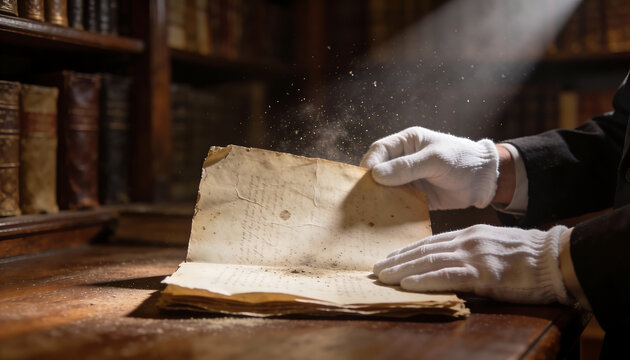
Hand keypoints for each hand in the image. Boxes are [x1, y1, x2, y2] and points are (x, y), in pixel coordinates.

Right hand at [360, 126, 498, 209]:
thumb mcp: (435, 160)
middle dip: (370, 184)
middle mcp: (403, 160)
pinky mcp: (414, 197)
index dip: (369, 163)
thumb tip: (376, 175)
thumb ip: (407, 166)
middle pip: (378, 171)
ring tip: (372, 209)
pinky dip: (392, 209)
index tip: (366, 179)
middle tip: (364, 197)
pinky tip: (387, 217)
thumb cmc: (462, 160)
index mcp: (406, 143)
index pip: (379, 150)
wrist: (485, 181)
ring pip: (385, 189)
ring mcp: (408, 180)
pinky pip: (398, 203)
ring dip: (379, 198)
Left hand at [373, 224, 572, 304]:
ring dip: (402, 270)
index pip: (430, 241)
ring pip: (429, 261)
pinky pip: (446, 276)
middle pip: (424, 250)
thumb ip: (472, 251)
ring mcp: (474, 255)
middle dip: (397, 260)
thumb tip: (451, 262)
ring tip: (383, 277)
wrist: (555, 258)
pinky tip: (407, 283)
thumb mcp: (494, 246)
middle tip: (376, 269)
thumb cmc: (528, 256)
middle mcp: (467, 241)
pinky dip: (423, 279)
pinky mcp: (483, 272)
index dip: (407, 250)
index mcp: (469, 234)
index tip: (389, 257)